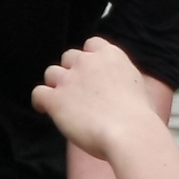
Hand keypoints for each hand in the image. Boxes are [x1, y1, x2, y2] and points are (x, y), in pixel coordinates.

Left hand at [32, 38, 163, 162]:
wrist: (129, 133)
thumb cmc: (139, 117)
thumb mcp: (139, 86)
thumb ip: (122, 78)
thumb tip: (117, 86)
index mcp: (110, 55)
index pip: (92, 45)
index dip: (89, 59)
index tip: (90, 72)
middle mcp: (88, 62)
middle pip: (69, 57)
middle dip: (71, 71)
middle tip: (78, 91)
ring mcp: (70, 79)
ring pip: (51, 72)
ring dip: (56, 84)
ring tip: (63, 101)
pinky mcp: (55, 99)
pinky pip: (38, 93)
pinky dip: (40, 101)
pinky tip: (45, 110)